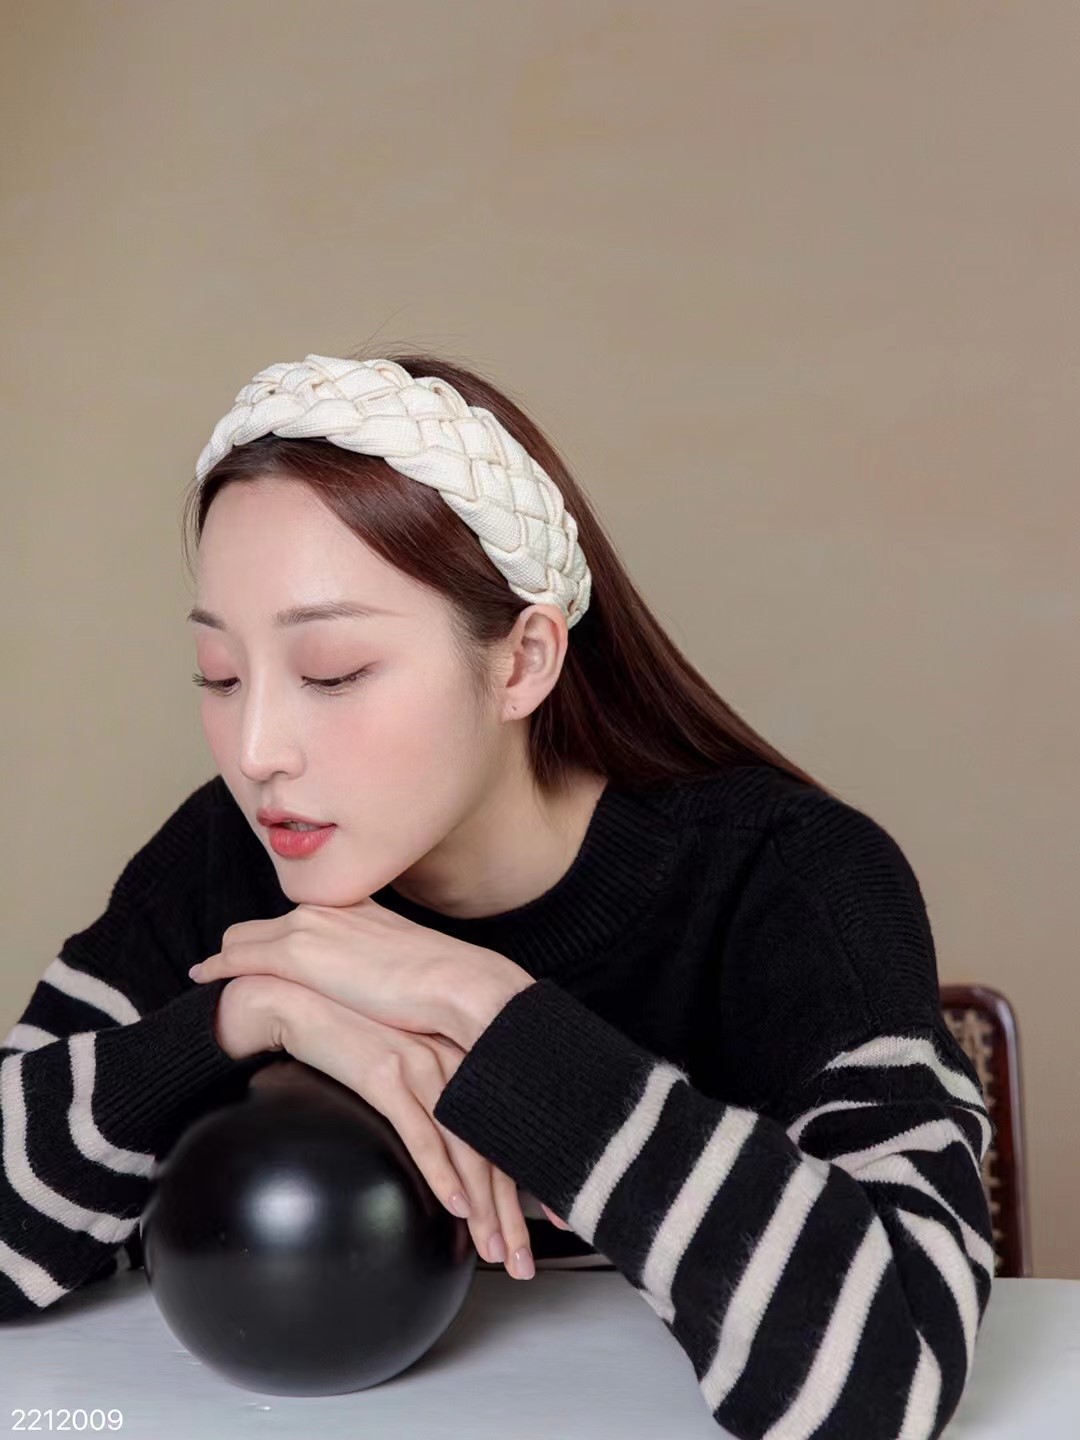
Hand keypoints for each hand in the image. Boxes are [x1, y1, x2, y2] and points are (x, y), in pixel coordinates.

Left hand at [190, 899, 533, 1050]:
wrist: (460, 986)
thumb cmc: (452, 987)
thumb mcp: (417, 970)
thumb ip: (394, 970)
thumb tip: (394, 995)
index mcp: (358, 909)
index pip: (302, 920)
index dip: (281, 940)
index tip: (268, 956)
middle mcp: (329, 910)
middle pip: (264, 924)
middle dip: (245, 946)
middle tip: (228, 971)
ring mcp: (310, 928)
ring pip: (244, 937)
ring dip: (229, 958)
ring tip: (211, 978)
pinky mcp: (296, 954)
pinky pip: (237, 958)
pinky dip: (218, 968)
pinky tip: (205, 981)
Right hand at [213, 975, 537, 1278]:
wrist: (303, 1000)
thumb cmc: (356, 1038)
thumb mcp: (409, 1066)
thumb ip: (438, 1101)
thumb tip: (459, 1156)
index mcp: (467, 1062)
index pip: (513, 1129)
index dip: (537, 1179)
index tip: (557, 1221)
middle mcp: (454, 1062)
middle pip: (497, 1147)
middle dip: (514, 1212)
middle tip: (523, 1262)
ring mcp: (422, 1065)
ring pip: (466, 1147)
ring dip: (485, 1207)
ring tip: (495, 1250)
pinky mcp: (385, 1070)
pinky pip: (420, 1131)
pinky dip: (441, 1172)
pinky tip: (457, 1206)